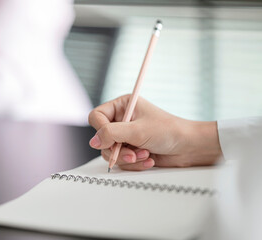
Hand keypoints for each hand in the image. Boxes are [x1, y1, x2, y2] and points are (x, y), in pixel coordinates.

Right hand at [88, 95, 222, 170]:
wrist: (189, 147)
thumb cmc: (169, 131)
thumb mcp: (137, 130)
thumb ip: (112, 134)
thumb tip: (93, 141)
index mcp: (122, 106)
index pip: (97, 116)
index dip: (100, 130)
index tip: (110, 139)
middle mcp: (122, 120)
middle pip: (102, 138)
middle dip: (118, 149)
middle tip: (132, 153)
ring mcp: (126, 136)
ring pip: (110, 152)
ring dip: (127, 157)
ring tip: (144, 155)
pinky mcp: (131, 150)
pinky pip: (121, 160)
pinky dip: (134, 163)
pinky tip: (148, 159)